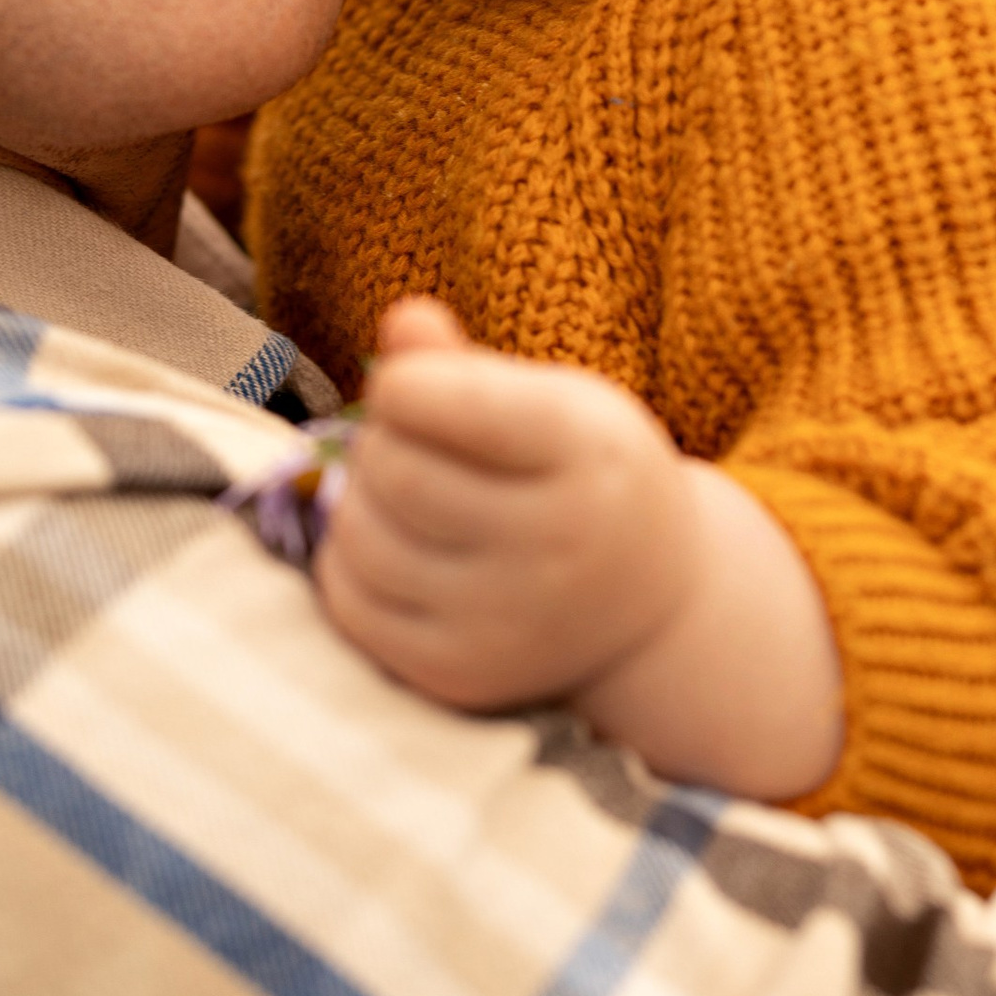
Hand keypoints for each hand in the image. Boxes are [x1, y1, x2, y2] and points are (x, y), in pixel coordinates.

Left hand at [320, 296, 695, 709]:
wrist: (648, 605)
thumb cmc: (584, 476)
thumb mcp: (557, 404)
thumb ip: (470, 368)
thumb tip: (402, 321)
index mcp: (587, 452)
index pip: (440, 400)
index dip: (403, 383)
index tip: (413, 387)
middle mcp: (558, 544)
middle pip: (394, 469)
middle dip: (381, 441)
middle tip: (409, 442)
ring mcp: (508, 620)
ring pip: (360, 536)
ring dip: (358, 500)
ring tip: (401, 493)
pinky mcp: (460, 673)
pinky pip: (348, 602)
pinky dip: (348, 563)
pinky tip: (393, 546)